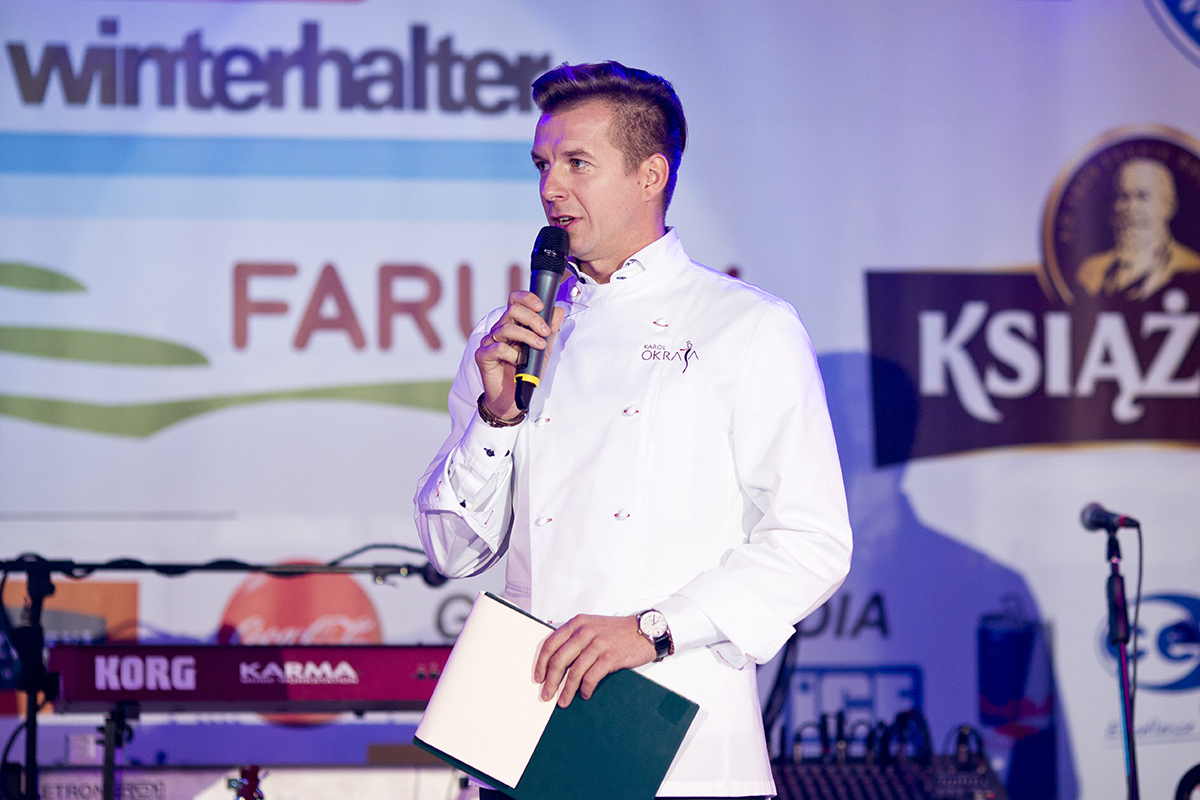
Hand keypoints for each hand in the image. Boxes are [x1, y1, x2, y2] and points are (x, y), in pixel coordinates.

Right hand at [474, 290, 564, 419]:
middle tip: (545, 331)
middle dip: (532, 318)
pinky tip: (517, 361)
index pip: (515, 300)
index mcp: (513, 324)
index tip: (541, 306)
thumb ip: (551, 331)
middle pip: (512, 310)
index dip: (527, 298)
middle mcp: (500, 329)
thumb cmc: (526, 372)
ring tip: (539, 346)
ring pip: (506, 328)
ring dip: (526, 336)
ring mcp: (489, 342)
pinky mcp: (483, 356)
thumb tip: (558, 311)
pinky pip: (497, 348)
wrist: (514, 397)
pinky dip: (511, 353)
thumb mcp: (544, 350)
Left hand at [534, 614, 656, 707]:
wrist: (644, 631)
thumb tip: (555, 662)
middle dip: (551, 681)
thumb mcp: (592, 626)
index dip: (541, 663)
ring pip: (574, 672)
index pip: (551, 644)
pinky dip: (585, 689)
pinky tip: (584, 694)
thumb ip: (574, 638)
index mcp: (577, 623)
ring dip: (566, 690)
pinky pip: (591, 677)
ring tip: (563, 701)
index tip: (538, 677)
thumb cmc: (617, 631)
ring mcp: (598, 644)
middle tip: (546, 694)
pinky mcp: (610, 657)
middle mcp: (585, 632)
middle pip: (559, 660)